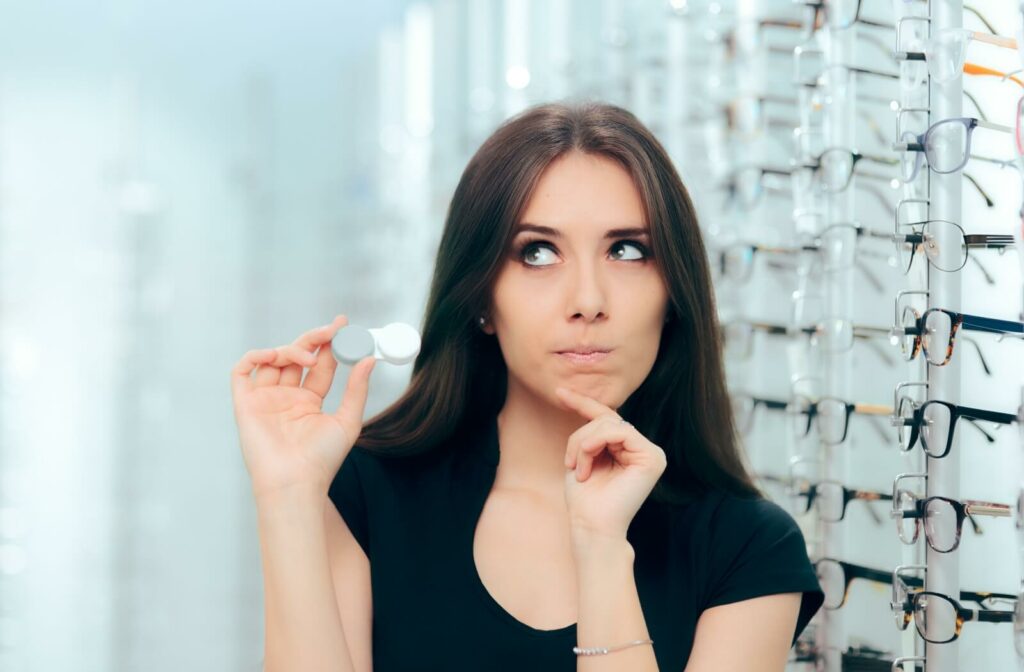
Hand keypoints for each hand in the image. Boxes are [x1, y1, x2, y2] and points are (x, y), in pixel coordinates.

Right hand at [230, 315, 376, 499]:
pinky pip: (242, 372)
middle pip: (296, 357)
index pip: (319, 365)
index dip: (330, 344)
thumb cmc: (321, 460)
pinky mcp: (245, 404)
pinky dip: (255, 356)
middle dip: (313, 339)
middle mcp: (286, 398)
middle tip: (331, 329)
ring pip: (272, 360)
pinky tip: (275, 354)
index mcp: (308, 402)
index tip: (343, 326)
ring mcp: (265, 399)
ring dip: (291, 349)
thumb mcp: (348, 420)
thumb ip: (356, 389)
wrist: (296, 481)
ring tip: (309, 355)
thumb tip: (369, 359)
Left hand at [556, 386, 666, 541]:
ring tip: (579, 468)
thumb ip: (591, 434)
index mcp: (628, 450)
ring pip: (610, 423)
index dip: (583, 402)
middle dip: (580, 437)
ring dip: (584, 443)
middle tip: (569, 463)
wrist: (592, 527)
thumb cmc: (585, 499)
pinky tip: (588, 460)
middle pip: (606, 419)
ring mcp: (652, 454)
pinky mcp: (653, 458)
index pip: (607, 418)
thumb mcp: (582, 458)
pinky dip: (597, 442)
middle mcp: (643, 450)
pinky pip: (620, 431)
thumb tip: (587, 405)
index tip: (559, 392)